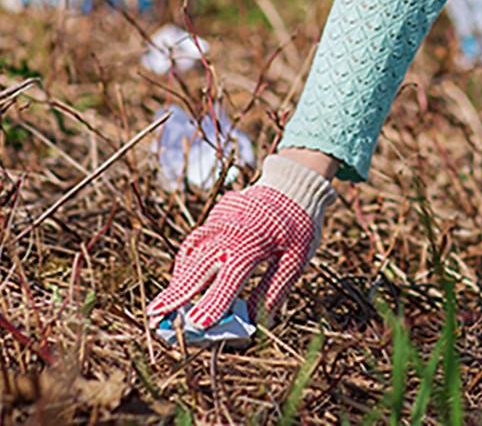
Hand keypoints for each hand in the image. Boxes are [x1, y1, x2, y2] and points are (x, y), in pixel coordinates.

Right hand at [146, 154, 336, 328]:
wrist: (292, 185)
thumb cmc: (299, 225)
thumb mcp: (296, 259)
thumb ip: (273, 291)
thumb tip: (253, 324)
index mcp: (253, 242)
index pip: (228, 278)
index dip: (213, 303)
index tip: (197, 325)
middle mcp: (228, 232)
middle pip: (196, 267)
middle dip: (175, 294)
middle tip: (153, 317)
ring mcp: (216, 223)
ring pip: (189, 256)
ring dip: (177, 281)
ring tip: (162, 307)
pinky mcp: (212, 220)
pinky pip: (193, 246)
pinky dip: (185, 266)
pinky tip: (182, 284)